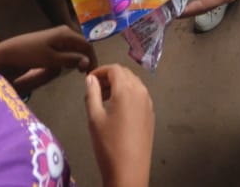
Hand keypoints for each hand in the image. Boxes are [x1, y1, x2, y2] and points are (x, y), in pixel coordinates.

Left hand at [0, 26, 96, 95]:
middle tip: (83, 75)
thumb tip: (88, 62)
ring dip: (75, 60)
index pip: (87, 46)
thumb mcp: (51, 60)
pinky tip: (59, 66)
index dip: (92, 60)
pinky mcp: (52, 43)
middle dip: (84, 60)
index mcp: (66, 33)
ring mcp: (58, 37)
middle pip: (82, 47)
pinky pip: (65, 51)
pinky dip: (66, 59)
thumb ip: (71, 60)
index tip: (92, 74)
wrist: (8, 52)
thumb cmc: (30, 55)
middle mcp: (65, 32)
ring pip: (74, 50)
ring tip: (73, 71)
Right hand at [85, 65, 153, 186]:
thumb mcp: (94, 118)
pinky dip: (128, 95)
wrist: (129, 171)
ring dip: (119, 85)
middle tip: (94, 89)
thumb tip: (90, 78)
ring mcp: (148, 104)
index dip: (100, 70)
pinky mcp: (151, 115)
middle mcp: (141, 92)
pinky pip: (139, 95)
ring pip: (134, 84)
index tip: (89, 79)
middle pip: (125, 74)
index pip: (115, 69)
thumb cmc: (108, 144)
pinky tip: (117, 109)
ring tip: (103, 99)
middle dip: (109, 77)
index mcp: (127, 90)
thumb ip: (91, 94)